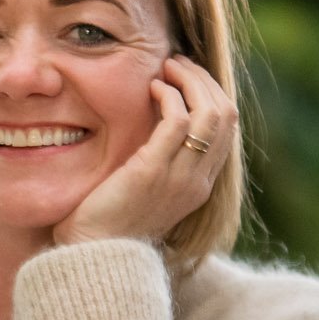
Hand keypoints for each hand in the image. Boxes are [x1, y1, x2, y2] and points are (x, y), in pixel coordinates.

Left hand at [52, 55, 236, 246]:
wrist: (92, 255)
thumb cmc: (108, 223)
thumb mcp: (143, 190)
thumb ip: (156, 162)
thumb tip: (152, 129)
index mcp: (199, 185)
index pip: (226, 130)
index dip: (212, 95)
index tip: (186, 78)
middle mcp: (197, 181)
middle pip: (226, 116)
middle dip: (205, 81)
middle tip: (177, 64)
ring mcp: (180, 177)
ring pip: (211, 114)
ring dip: (191, 81)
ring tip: (167, 68)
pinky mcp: (153, 172)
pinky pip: (178, 122)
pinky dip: (170, 97)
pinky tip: (152, 89)